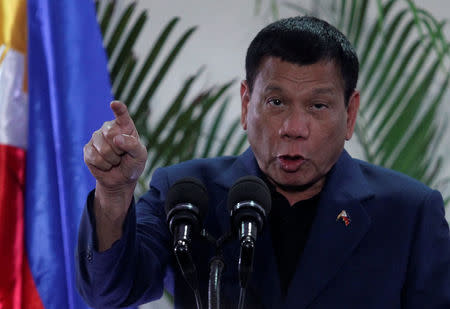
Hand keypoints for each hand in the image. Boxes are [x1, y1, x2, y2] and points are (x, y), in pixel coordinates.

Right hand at [84, 101, 146, 219]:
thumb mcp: (140, 155)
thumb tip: (116, 139)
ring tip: (115, 160)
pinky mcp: (87, 149)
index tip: (115, 104)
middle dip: (119, 150)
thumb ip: (133, 145)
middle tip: (122, 154)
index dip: (119, 109)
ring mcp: (96, 138)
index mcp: (124, 125)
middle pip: (110, 134)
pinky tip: (106, 165)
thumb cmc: (133, 163)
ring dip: (112, 160)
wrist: (121, 179)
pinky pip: (94, 157)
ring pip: (103, 149)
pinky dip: (104, 165)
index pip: (122, 114)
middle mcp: (108, 128)